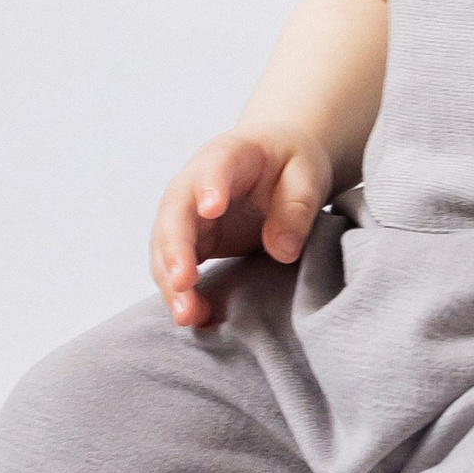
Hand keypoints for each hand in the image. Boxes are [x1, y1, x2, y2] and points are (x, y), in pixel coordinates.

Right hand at [150, 128, 332, 326]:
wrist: (277, 161)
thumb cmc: (290, 161)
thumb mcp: (307, 176)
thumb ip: (297, 207)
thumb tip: (282, 251)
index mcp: (228, 154)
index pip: (214, 167)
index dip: (210, 186)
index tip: (211, 209)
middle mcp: (195, 184)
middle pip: (174, 214)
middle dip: (175, 250)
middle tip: (183, 282)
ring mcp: (188, 215)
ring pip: (166, 248)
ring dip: (172, 282)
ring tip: (186, 315)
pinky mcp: (191, 241)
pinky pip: (177, 268)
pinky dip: (181, 293)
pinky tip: (194, 317)